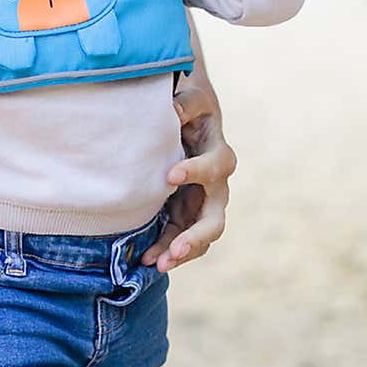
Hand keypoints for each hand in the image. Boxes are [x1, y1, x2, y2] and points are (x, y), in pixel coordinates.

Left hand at [140, 75, 236, 271]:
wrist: (191, 125)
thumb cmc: (190, 111)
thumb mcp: (191, 101)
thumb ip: (185, 104)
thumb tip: (173, 110)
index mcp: (219, 156)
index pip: (215, 166)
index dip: (195, 171)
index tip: (169, 175)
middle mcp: (216, 187)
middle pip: (216, 218)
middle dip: (197, 235)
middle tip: (178, 247)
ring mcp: (202, 206)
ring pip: (200, 237)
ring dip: (182, 252)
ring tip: (160, 265)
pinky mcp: (186, 216)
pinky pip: (180, 240)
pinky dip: (166, 251)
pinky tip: (147, 261)